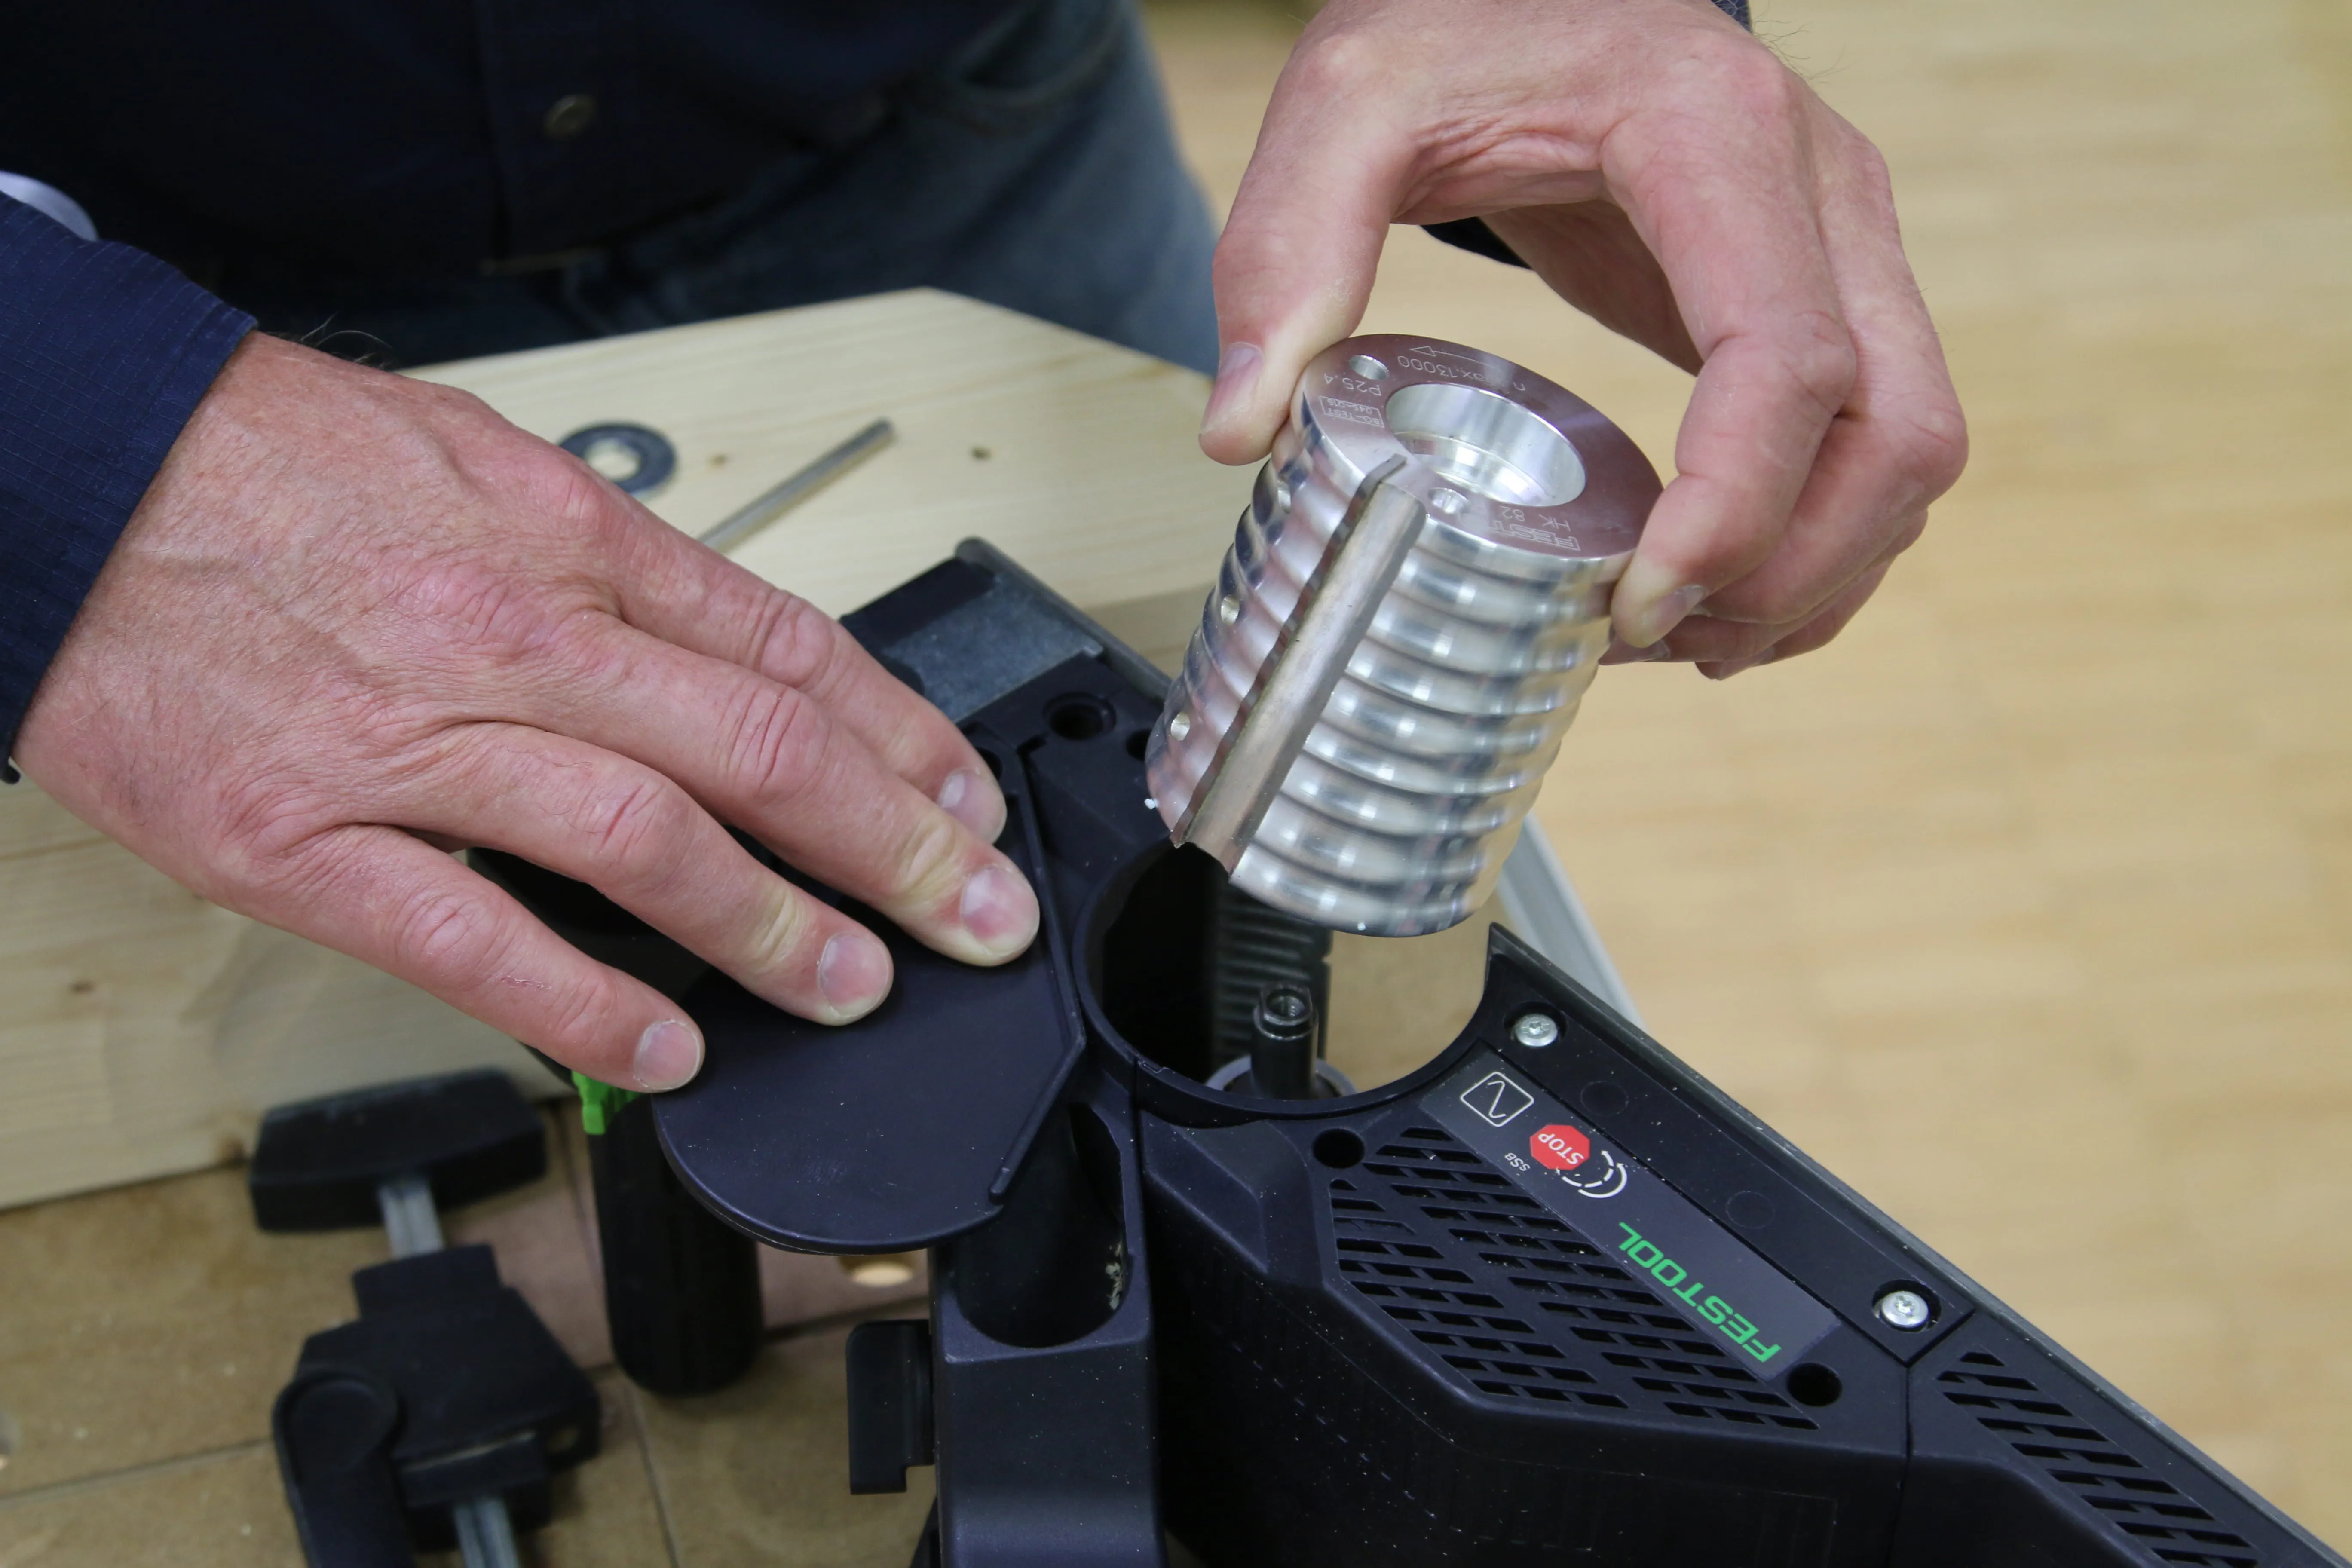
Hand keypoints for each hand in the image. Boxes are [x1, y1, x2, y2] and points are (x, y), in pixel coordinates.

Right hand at [14, 334, 1038, 1089]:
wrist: (67, 472)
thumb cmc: (272, 466)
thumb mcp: (480, 466)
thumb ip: (610, 568)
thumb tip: (730, 654)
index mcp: (566, 542)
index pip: (787, 649)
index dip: (901, 737)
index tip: (967, 801)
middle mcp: (514, 642)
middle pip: (759, 752)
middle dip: (896, 846)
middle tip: (976, 914)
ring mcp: (410, 748)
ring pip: (652, 846)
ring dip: (776, 931)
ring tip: (858, 988)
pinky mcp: (302, 842)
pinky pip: (476, 941)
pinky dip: (587, 1006)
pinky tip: (668, 1049)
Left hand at [1199, 0, 1966, 674]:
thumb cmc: (1458, 25)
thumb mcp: (1349, 104)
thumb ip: (1285, 251)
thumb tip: (1242, 429)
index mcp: (1717, 138)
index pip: (1788, 361)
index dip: (1735, 511)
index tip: (1638, 604)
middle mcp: (1824, 187)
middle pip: (1892, 429)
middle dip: (1791, 572)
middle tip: (1657, 640)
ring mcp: (1847, 238)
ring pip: (1909, 450)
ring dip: (1817, 573)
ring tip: (1683, 638)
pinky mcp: (1830, 287)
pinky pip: (1876, 441)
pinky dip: (1818, 540)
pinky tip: (1716, 591)